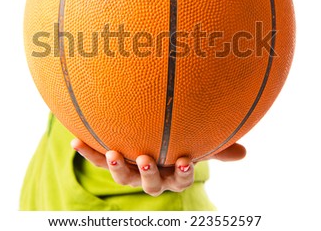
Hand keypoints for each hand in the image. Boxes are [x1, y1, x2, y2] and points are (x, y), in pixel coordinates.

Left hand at [71, 139, 245, 196]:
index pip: (180, 179)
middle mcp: (152, 176)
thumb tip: (245, 153)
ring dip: (118, 166)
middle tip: (146, 158)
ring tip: (114, 152)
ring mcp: (131, 170)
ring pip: (124, 176)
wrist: (154, 137)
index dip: (182, 173)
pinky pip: (99, 160)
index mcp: (173, 174)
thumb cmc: (182, 139)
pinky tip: (75, 139)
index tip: (185, 160)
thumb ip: (218, 148)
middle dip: (148, 173)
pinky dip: (88, 151)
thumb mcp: (200, 143)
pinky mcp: (114, 159)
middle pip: (150, 184)